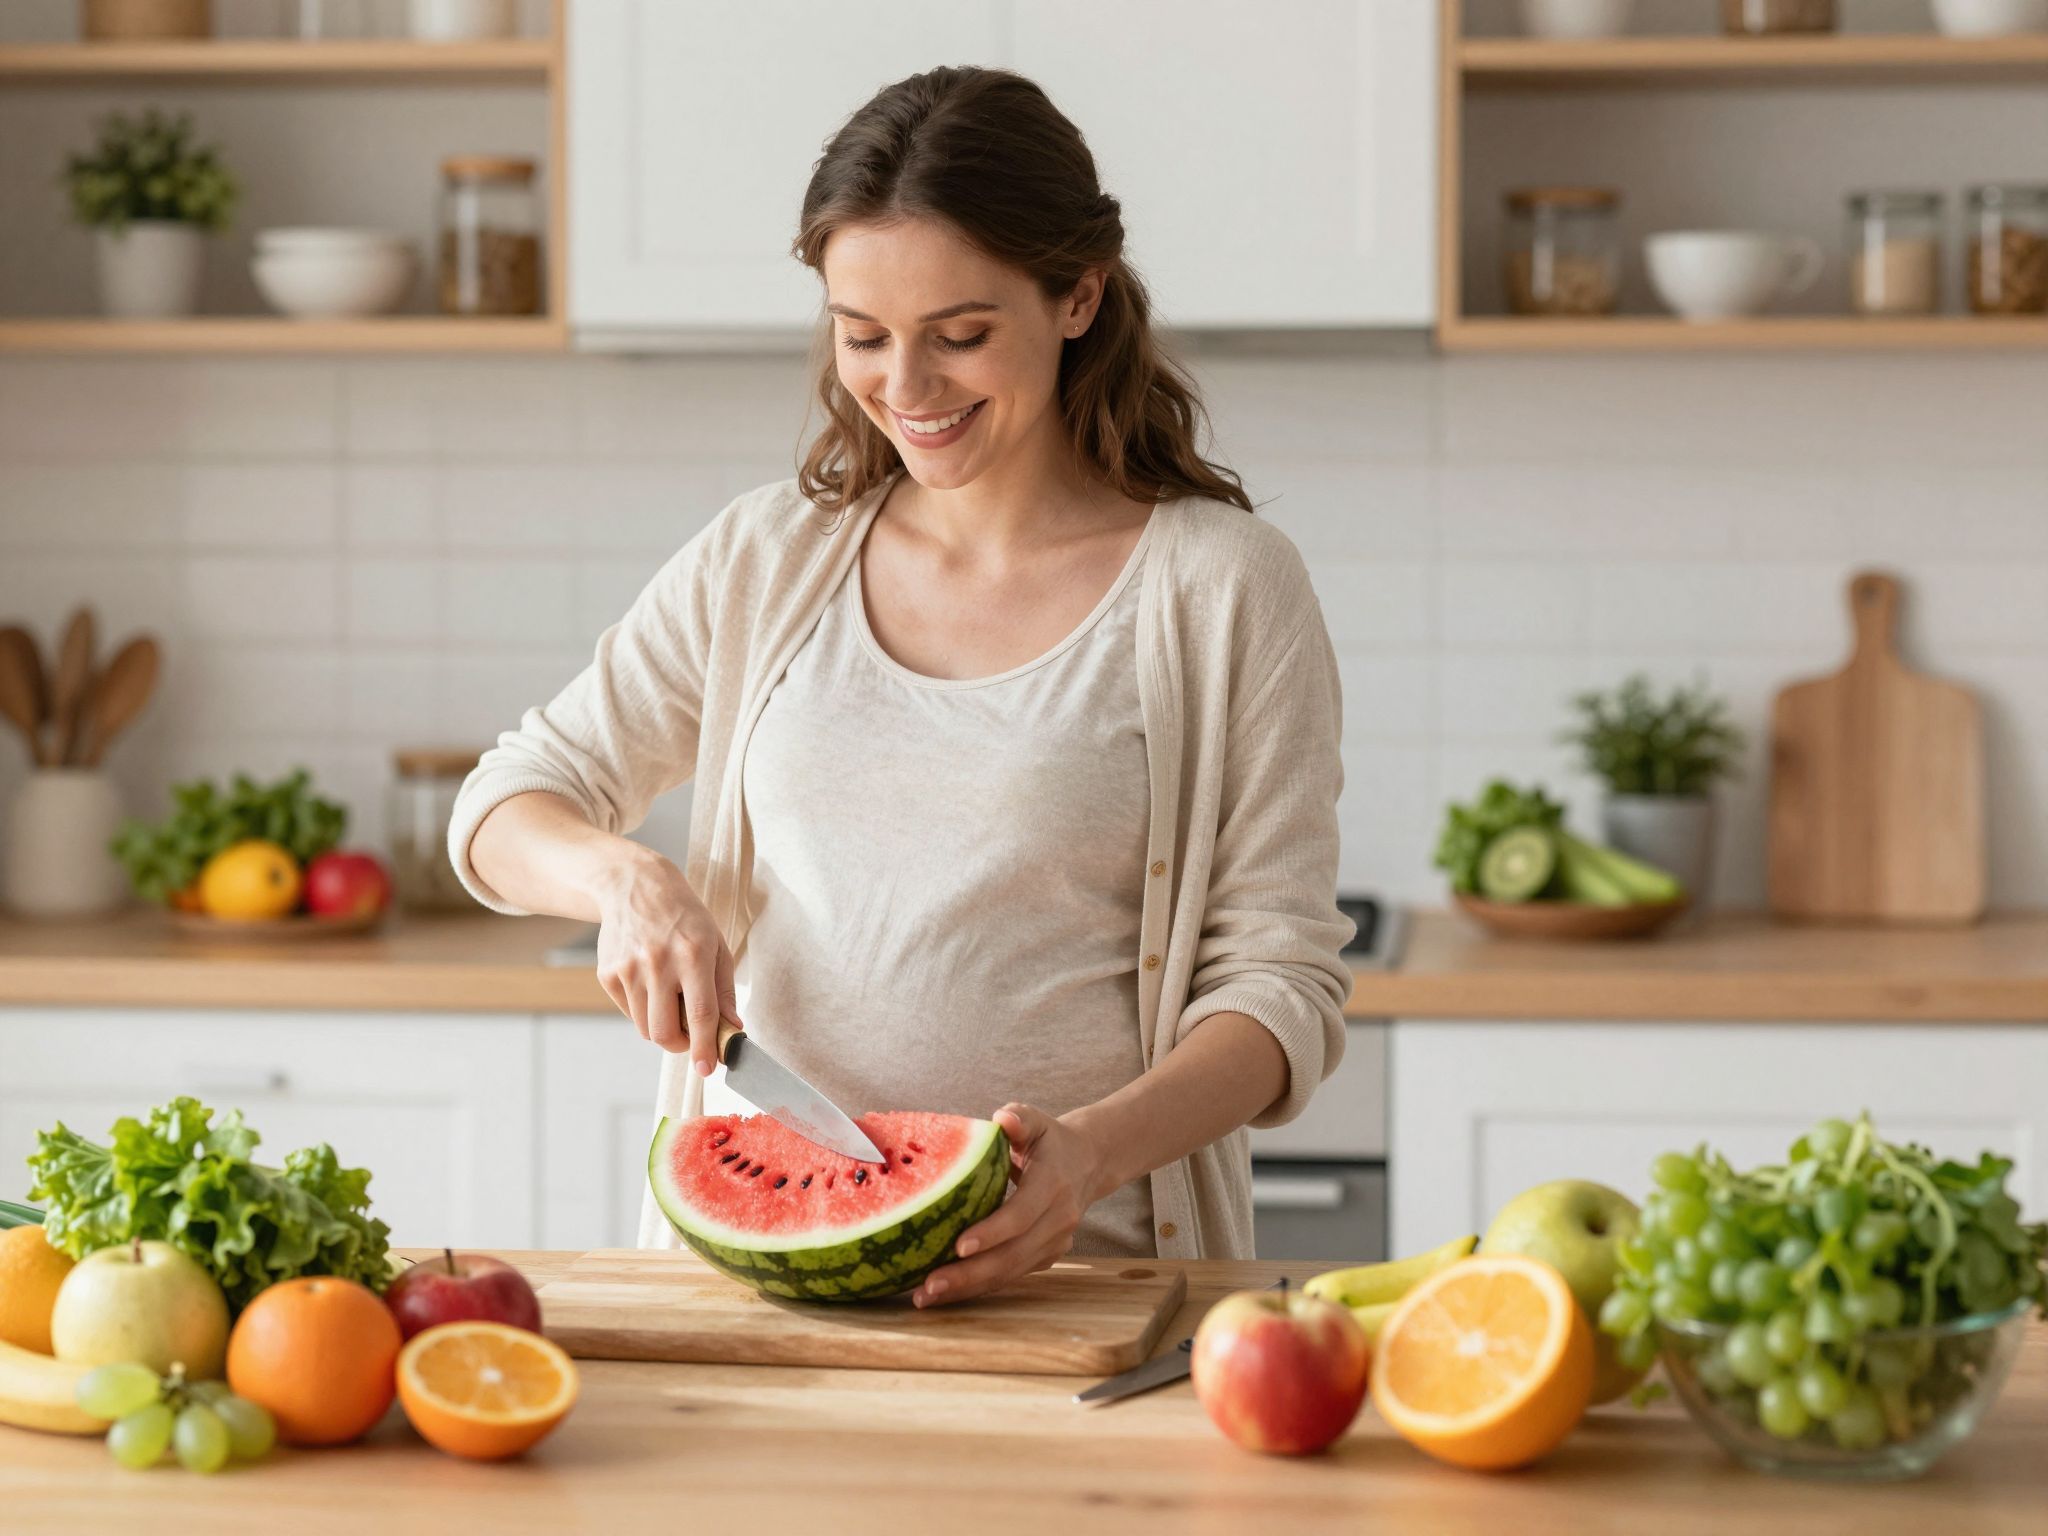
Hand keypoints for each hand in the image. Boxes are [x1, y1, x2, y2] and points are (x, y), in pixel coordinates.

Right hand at [591, 848, 738, 1075]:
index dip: (704, 1047)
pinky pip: (628, 1012)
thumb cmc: (684, 918)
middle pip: (665, 1033)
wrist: (634, 886)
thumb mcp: (716, 944)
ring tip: (671, 999)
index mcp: (693, 954)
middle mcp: (658, 963)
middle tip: (691, 1037)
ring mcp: (628, 969)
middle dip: (681, 1046)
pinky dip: (643, 1010)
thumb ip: (725, 990)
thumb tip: (732, 1029)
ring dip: (662, 1027)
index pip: (700, 1014)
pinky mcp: (607, 973)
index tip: (708, 1069)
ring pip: (646, 1028)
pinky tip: (650, 982)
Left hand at [911, 1104, 1112, 1308]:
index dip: (993, 1232)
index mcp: (1054, 1184)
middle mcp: (1059, 1219)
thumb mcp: (1038, 1122)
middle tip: (929, 1284)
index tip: (959, 1246)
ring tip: (925, 1297)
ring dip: (969, 1288)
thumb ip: (1021, 1118)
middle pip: (1013, 1255)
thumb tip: (1002, 1118)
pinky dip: (978, 1287)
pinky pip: (1011, 1276)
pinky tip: (945, 1293)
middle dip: (970, 1274)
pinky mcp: (1046, 1257)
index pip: (1022, 1214)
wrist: (1089, 1163)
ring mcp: (1055, 1243)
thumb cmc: (1050, 1140)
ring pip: (1010, 1273)